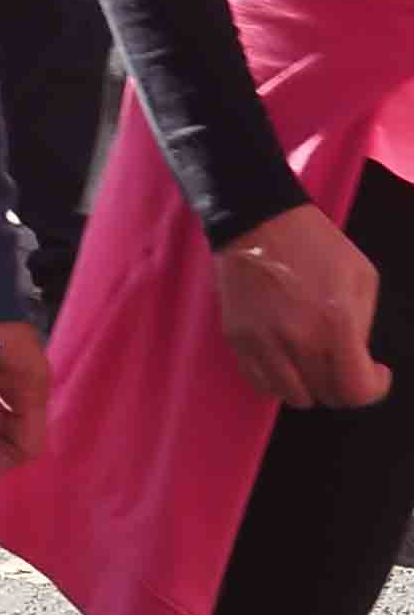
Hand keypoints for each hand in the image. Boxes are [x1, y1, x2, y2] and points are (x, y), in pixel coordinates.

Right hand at [211, 200, 391, 410]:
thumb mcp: (361, 276)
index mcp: (336, 323)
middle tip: (343, 363)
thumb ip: (363, 323)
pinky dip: (278, 380)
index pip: (356, 390)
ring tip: (312, 363)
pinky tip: (286, 359)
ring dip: (309, 386)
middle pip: (326, 395)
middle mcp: (297, 339)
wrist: (255, 218)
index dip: (374, 389)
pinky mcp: (237, 337)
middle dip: (343, 385)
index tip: (376, 372)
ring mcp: (262, 341)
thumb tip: (355, 355)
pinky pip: (260, 381)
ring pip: (292, 396)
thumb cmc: (316, 243)